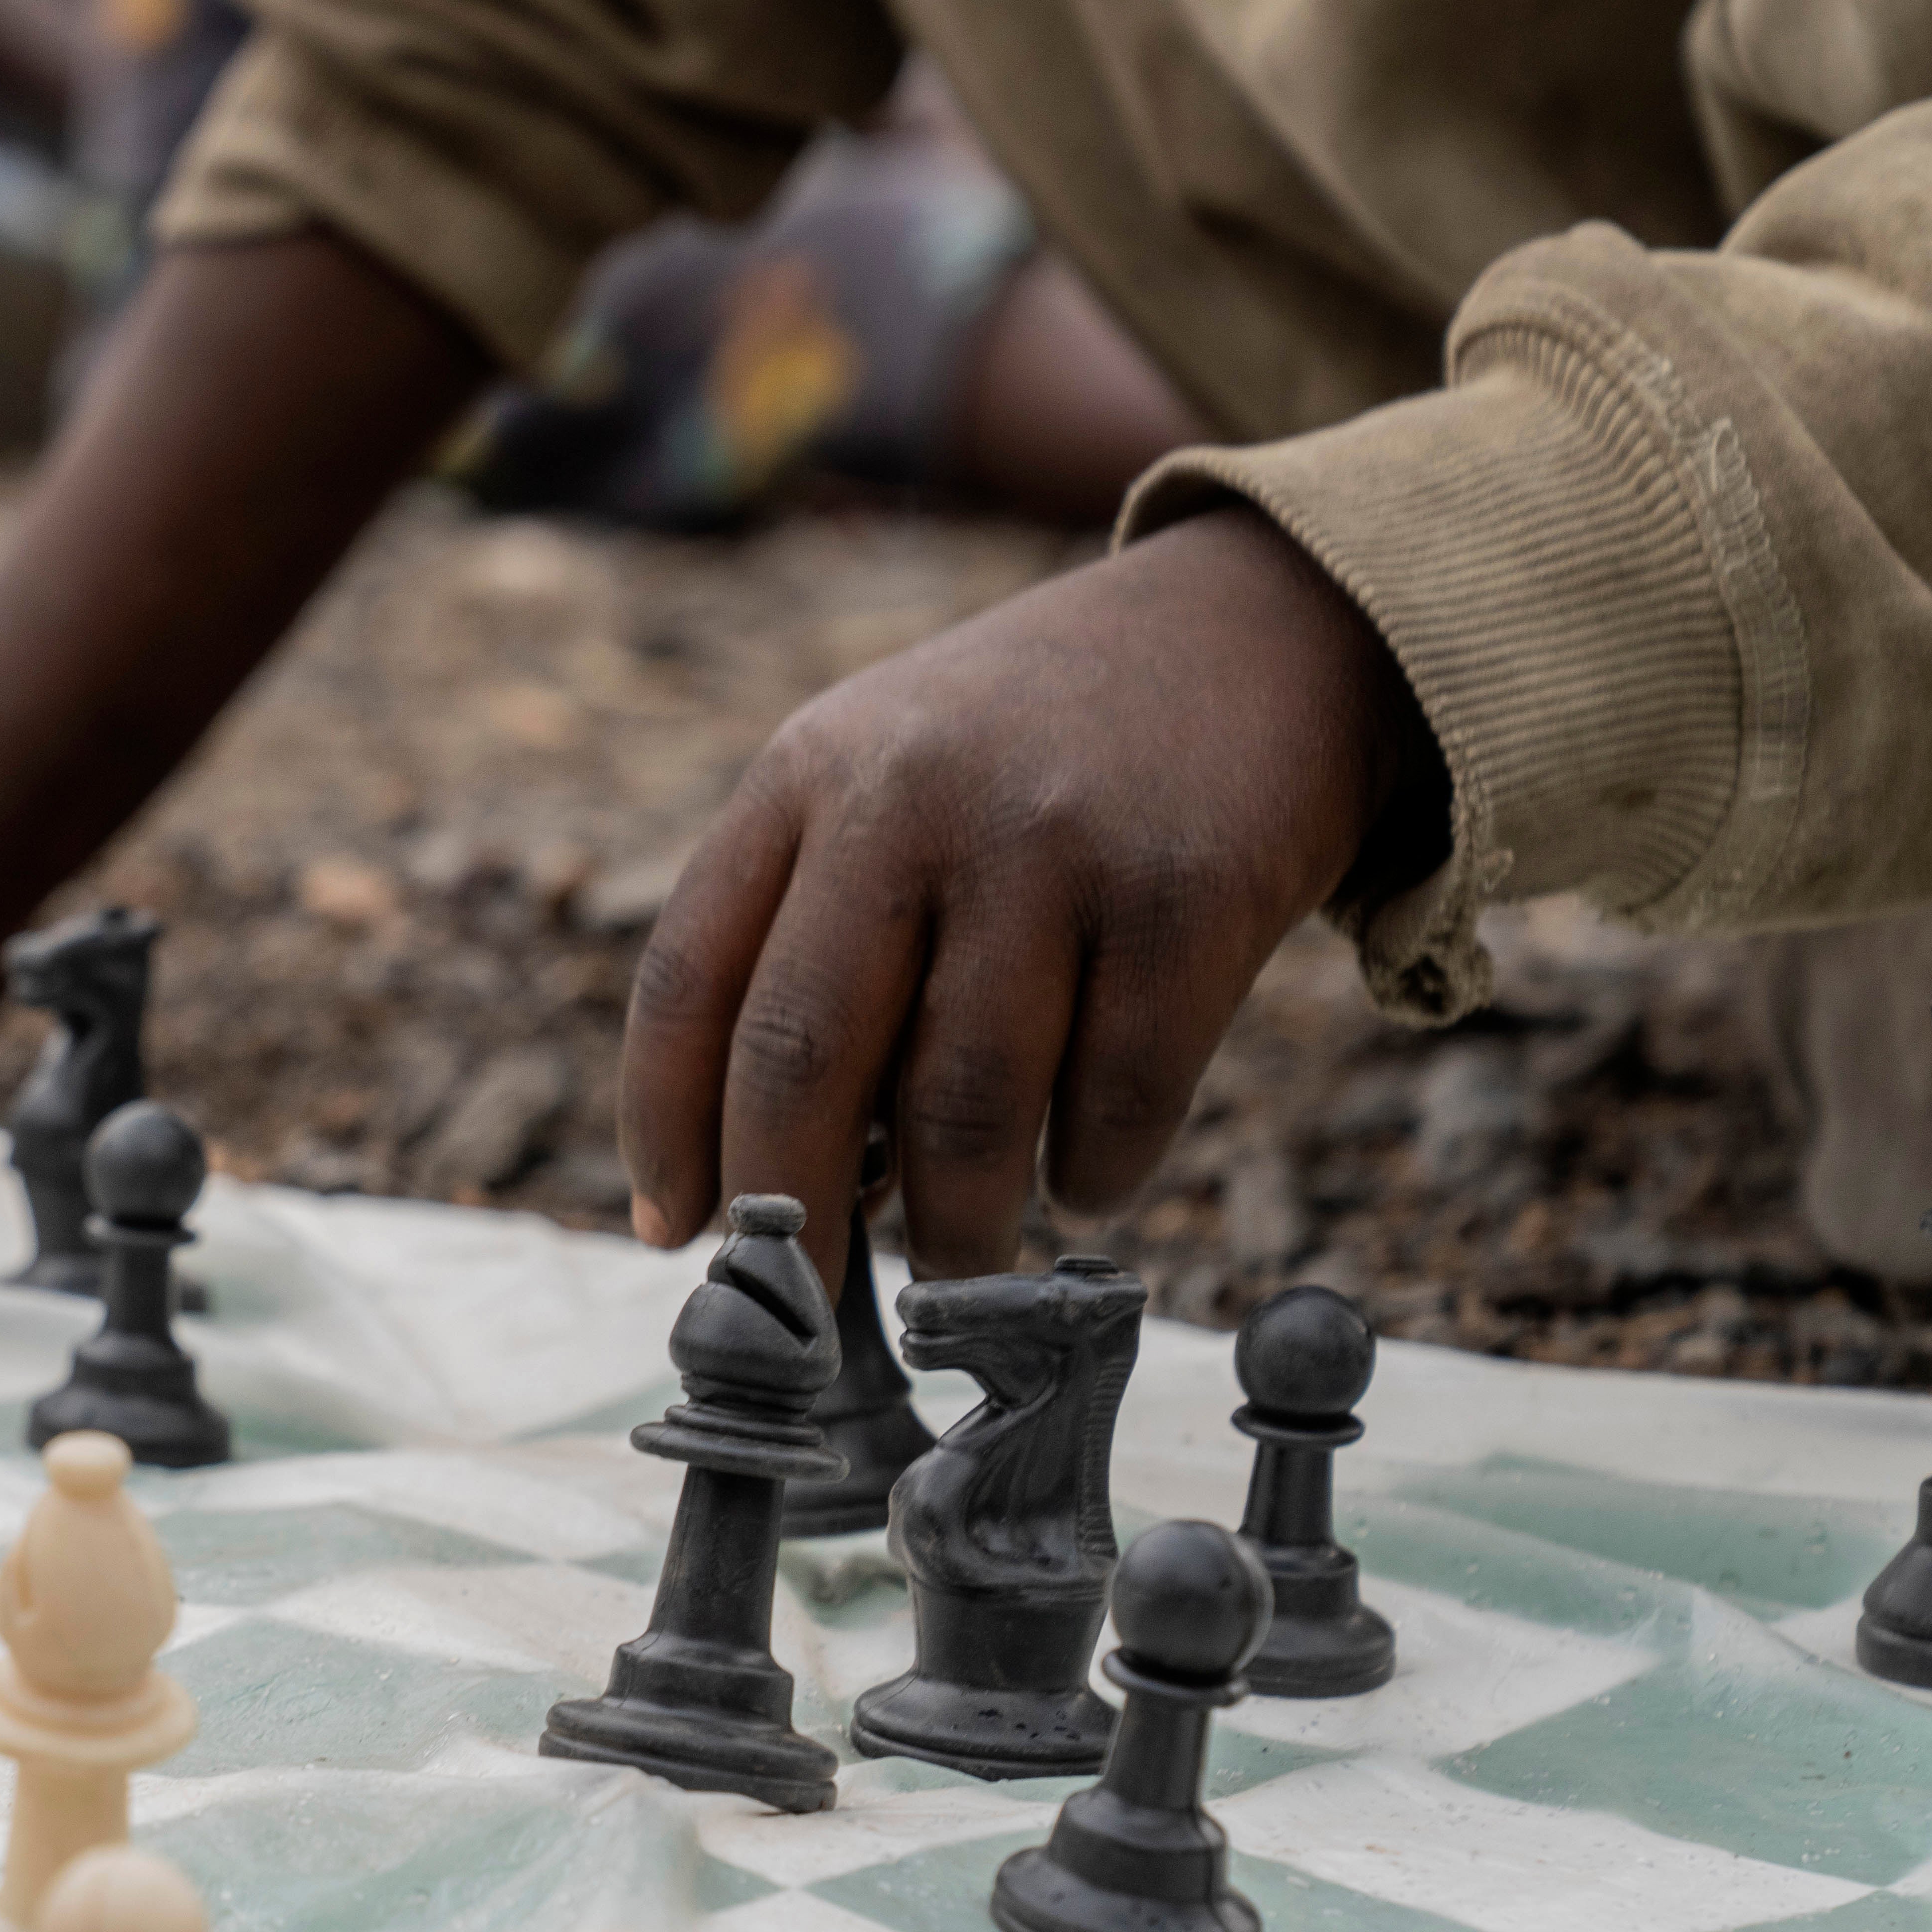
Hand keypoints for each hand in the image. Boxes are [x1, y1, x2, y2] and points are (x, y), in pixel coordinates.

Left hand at [617, 511, 1430, 1274]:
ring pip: (961, 1112)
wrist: (1264, 627)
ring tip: (962, 1256)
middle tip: (809, 1304)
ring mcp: (1053, 846)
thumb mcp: (884, 782)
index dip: (667, 1130)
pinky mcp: (1190, 900)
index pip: (688, 982)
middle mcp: (913, 799)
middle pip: (803, 1060)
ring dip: (955, 1226)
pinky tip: (1084, 1182)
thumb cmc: (1037, 755)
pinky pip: (1116, 1102)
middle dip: (793, 1214)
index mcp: (807, 771)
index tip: (676, 1233)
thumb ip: (807, 943)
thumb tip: (750, 1178)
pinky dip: (1093, 1178)